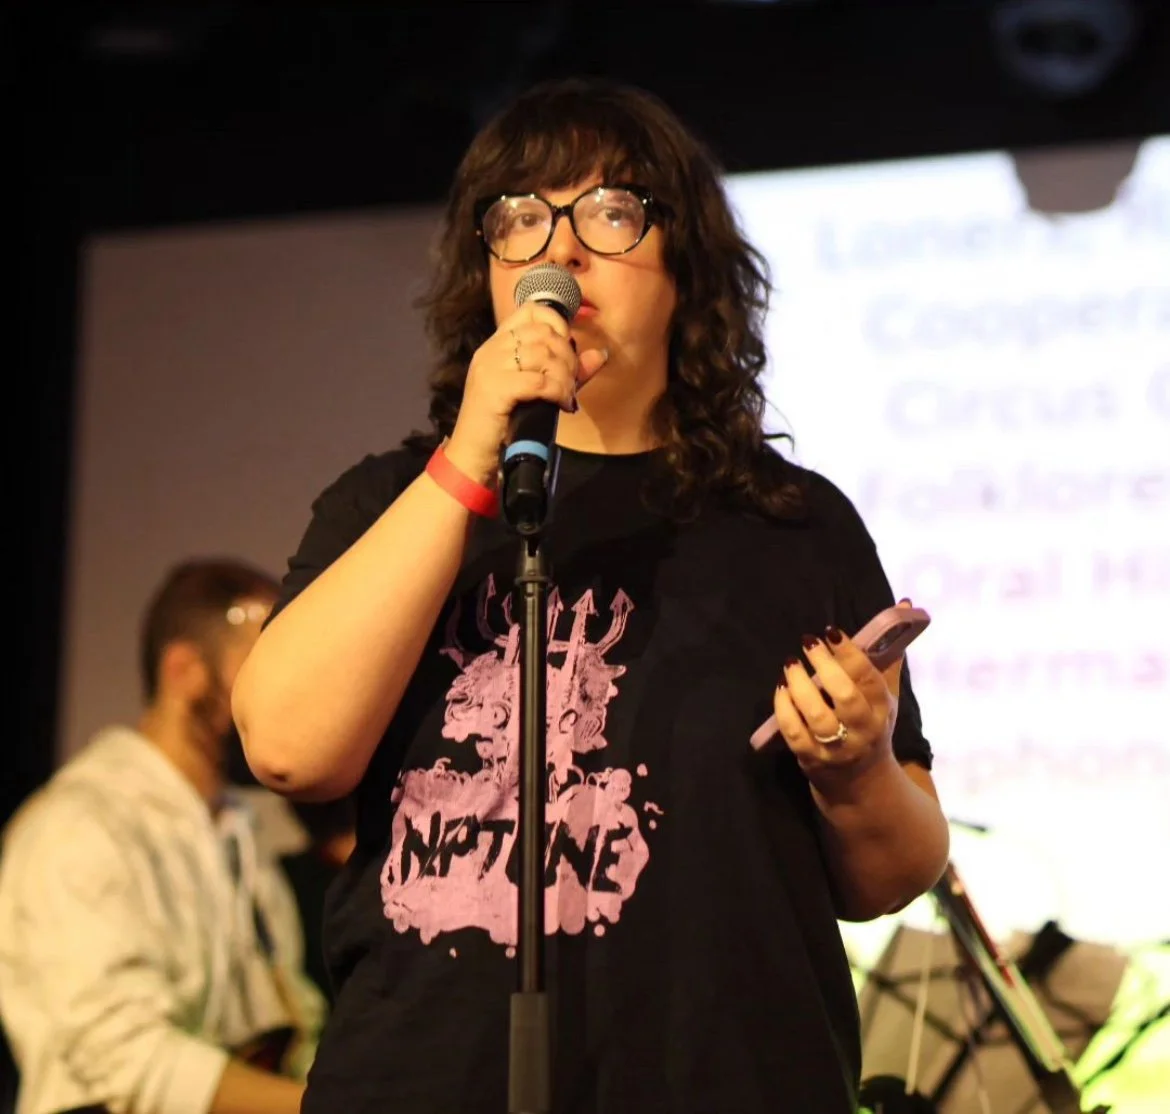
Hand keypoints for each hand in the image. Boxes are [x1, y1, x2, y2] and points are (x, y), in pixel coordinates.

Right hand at [444, 303, 608, 484]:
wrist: (473, 454)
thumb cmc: (504, 424)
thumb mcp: (535, 392)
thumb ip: (566, 371)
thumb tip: (599, 354)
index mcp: (496, 345)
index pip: (530, 311)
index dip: (557, 323)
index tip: (567, 349)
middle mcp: (491, 350)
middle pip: (543, 333)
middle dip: (567, 357)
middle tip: (570, 382)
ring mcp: (490, 367)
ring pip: (543, 355)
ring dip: (564, 376)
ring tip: (565, 395)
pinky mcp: (495, 388)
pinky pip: (539, 381)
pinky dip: (557, 392)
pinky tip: (561, 405)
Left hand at [771, 605, 909, 780]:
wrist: (861, 784)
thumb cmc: (871, 727)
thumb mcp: (887, 695)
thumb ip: (888, 654)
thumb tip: (903, 604)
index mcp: (883, 709)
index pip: (870, 678)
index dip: (850, 653)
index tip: (832, 632)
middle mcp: (863, 730)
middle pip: (845, 696)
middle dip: (825, 665)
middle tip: (808, 642)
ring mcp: (837, 748)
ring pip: (817, 715)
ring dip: (799, 685)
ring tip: (790, 663)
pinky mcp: (812, 760)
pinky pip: (794, 732)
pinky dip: (784, 708)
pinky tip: (781, 688)